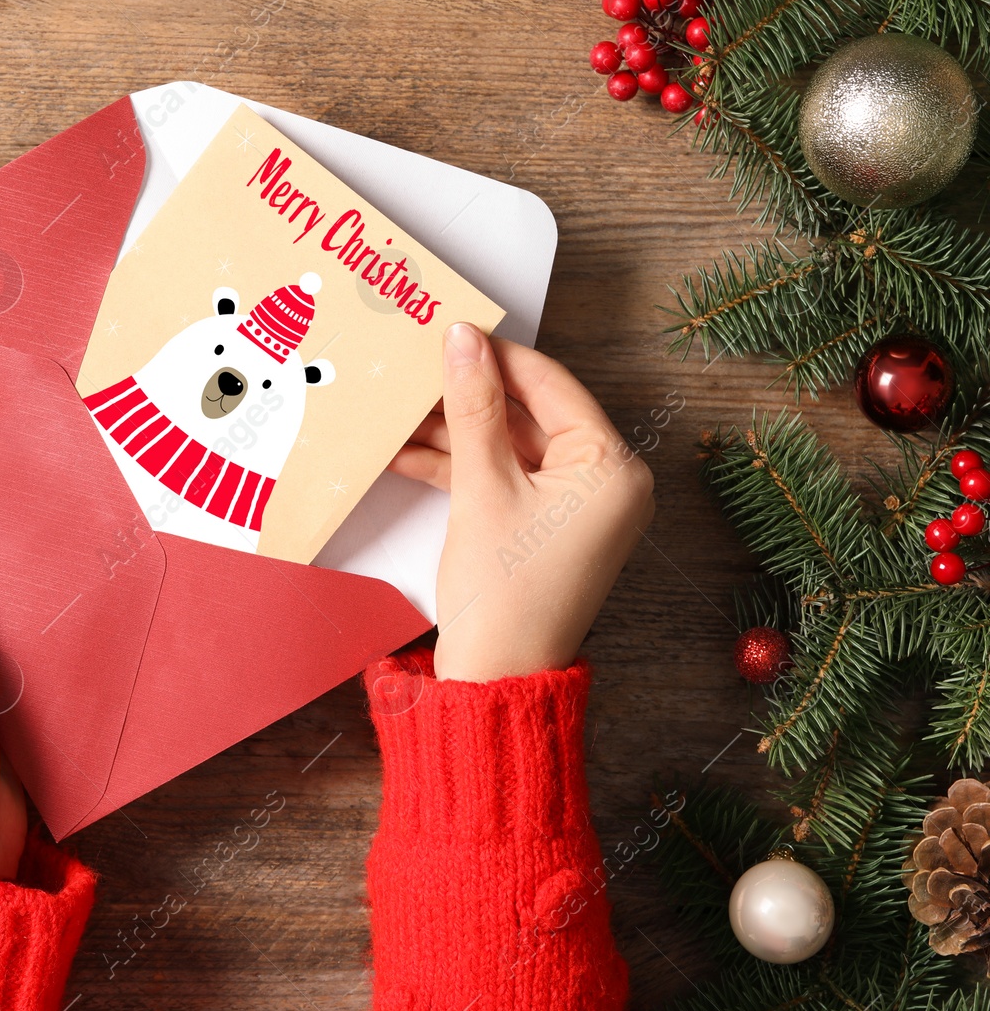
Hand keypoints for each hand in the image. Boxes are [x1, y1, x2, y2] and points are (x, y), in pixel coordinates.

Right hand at [388, 323, 653, 681]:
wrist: (495, 680)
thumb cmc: (504, 596)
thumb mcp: (481, 487)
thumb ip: (472, 407)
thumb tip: (463, 339)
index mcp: (611, 467)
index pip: (550, 384)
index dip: (495, 356)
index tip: (447, 331)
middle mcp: (605, 481)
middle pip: (529, 413)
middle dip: (467, 395)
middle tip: (415, 368)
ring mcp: (575, 505)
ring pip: (508, 445)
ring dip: (454, 430)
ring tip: (398, 408)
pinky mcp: (544, 525)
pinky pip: (503, 477)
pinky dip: (459, 465)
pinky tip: (405, 452)